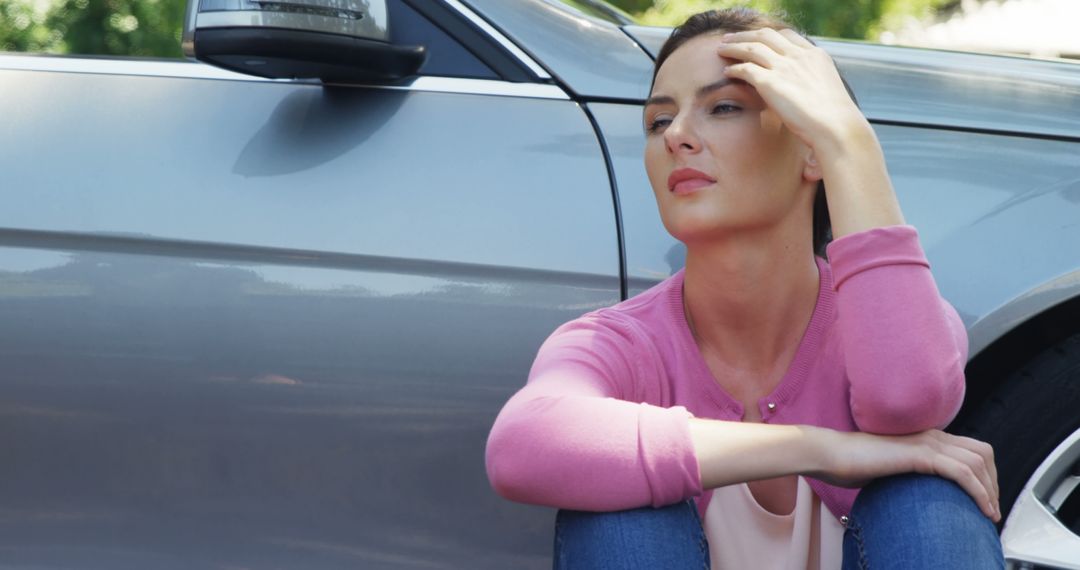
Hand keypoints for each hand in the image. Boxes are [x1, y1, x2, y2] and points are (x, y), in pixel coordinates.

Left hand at [716, 28, 867, 155]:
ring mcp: (784, 67)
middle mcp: (799, 56)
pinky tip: (727, 71)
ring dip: (734, 46)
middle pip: (766, 35)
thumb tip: (801, 93)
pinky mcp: (770, 82)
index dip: (768, 36)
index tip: (757, 39)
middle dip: (746, 35)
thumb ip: (811, 84)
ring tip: (722, 49)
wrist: (835, 127)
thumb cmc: (834, 120)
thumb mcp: (826, 92)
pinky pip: (745, 69)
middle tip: (731, 38)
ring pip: (752, 48)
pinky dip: (734, 68)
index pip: (787, 36)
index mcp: (815, 56)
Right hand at [814, 428, 999, 521]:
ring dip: (990, 490)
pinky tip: (981, 509)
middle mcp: (931, 435)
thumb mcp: (889, 469)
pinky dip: (979, 492)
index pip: (972, 449)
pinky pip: (963, 472)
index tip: (985, 500)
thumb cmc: (851, 464)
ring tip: (989, 514)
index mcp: (925, 437)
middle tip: (991, 509)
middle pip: (983, 453)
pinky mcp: (920, 455)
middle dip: (994, 483)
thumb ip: (909, 474)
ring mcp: (927, 443)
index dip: (986, 475)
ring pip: (978, 462)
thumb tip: (919, 494)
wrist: (831, 454)